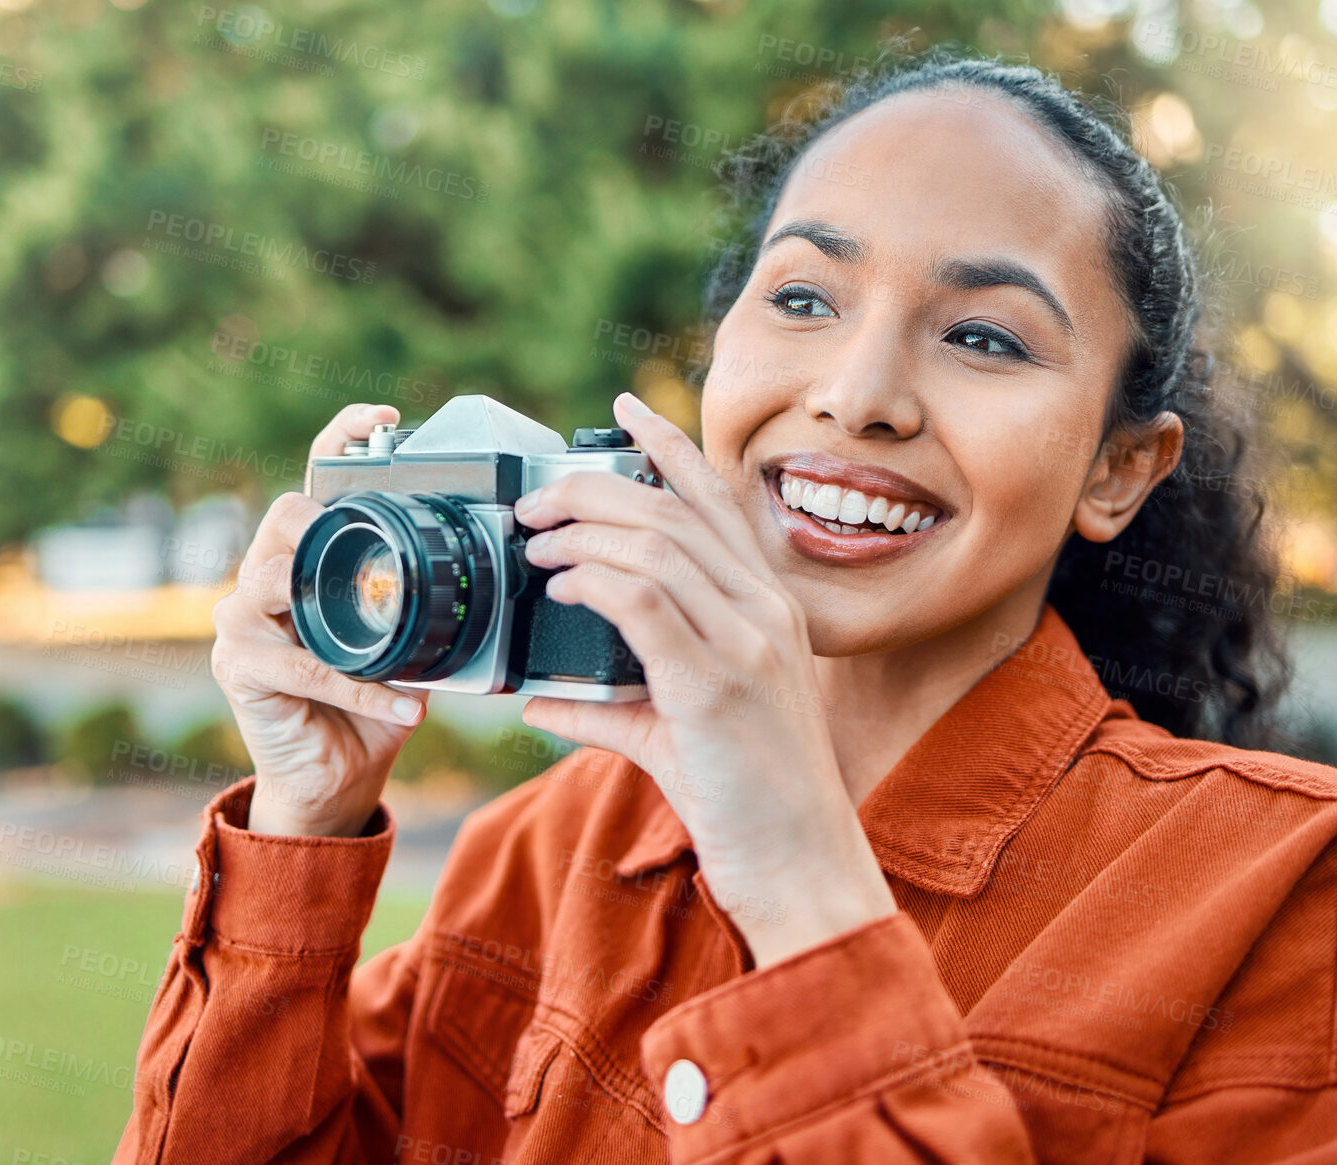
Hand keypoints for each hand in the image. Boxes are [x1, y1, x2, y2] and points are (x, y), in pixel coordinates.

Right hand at [211, 403, 429, 837]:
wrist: (337, 777)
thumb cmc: (371, 705)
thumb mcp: (408, 647)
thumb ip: (426, 608)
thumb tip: (486, 579)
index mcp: (308, 559)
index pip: (313, 481)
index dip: (341, 439)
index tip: (383, 420)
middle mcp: (264, 578)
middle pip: (285, 517)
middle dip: (329, 528)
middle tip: (380, 564)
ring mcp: (241, 620)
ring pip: (276, 580)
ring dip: (344, 615)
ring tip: (396, 650)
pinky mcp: (238, 666)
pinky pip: (304, 664)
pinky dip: (362, 689)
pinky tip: (406, 704)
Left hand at [516, 393, 897, 965]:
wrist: (803, 867)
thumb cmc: (750, 802)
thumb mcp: (678, 736)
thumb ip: (611, 706)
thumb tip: (539, 696)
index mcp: (768, 609)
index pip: (717, 501)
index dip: (669, 447)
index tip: (623, 411)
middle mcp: (766, 612)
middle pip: (673, 510)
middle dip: (593, 488)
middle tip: (536, 502)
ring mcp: (747, 645)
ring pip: (657, 544)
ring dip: (582, 530)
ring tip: (534, 541)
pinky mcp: (716, 685)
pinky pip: (645, 603)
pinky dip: (593, 580)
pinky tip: (559, 584)